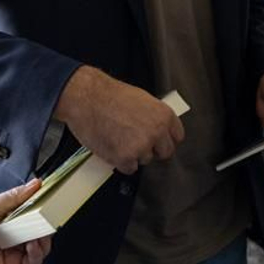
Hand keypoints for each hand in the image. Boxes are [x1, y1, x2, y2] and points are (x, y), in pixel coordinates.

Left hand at [0, 180, 52, 263]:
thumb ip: (13, 197)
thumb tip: (35, 184)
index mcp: (6, 221)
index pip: (30, 212)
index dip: (40, 205)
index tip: (50, 196)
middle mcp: (13, 237)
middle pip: (38, 229)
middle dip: (45, 220)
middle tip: (50, 212)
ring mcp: (15, 254)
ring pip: (41, 245)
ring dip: (44, 235)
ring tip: (41, 228)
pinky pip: (34, 261)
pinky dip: (38, 251)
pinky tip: (33, 244)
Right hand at [54, 66, 183, 173]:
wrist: (86, 98)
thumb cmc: (108, 95)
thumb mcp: (141, 99)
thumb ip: (153, 117)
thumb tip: (158, 129)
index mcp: (164, 115)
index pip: (177, 137)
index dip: (164, 139)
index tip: (158, 140)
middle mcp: (157, 132)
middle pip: (165, 153)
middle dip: (152, 150)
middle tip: (136, 142)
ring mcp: (141, 147)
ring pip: (144, 160)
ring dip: (133, 154)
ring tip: (118, 138)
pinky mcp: (125, 158)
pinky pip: (129, 168)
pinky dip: (120, 162)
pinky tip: (112, 146)